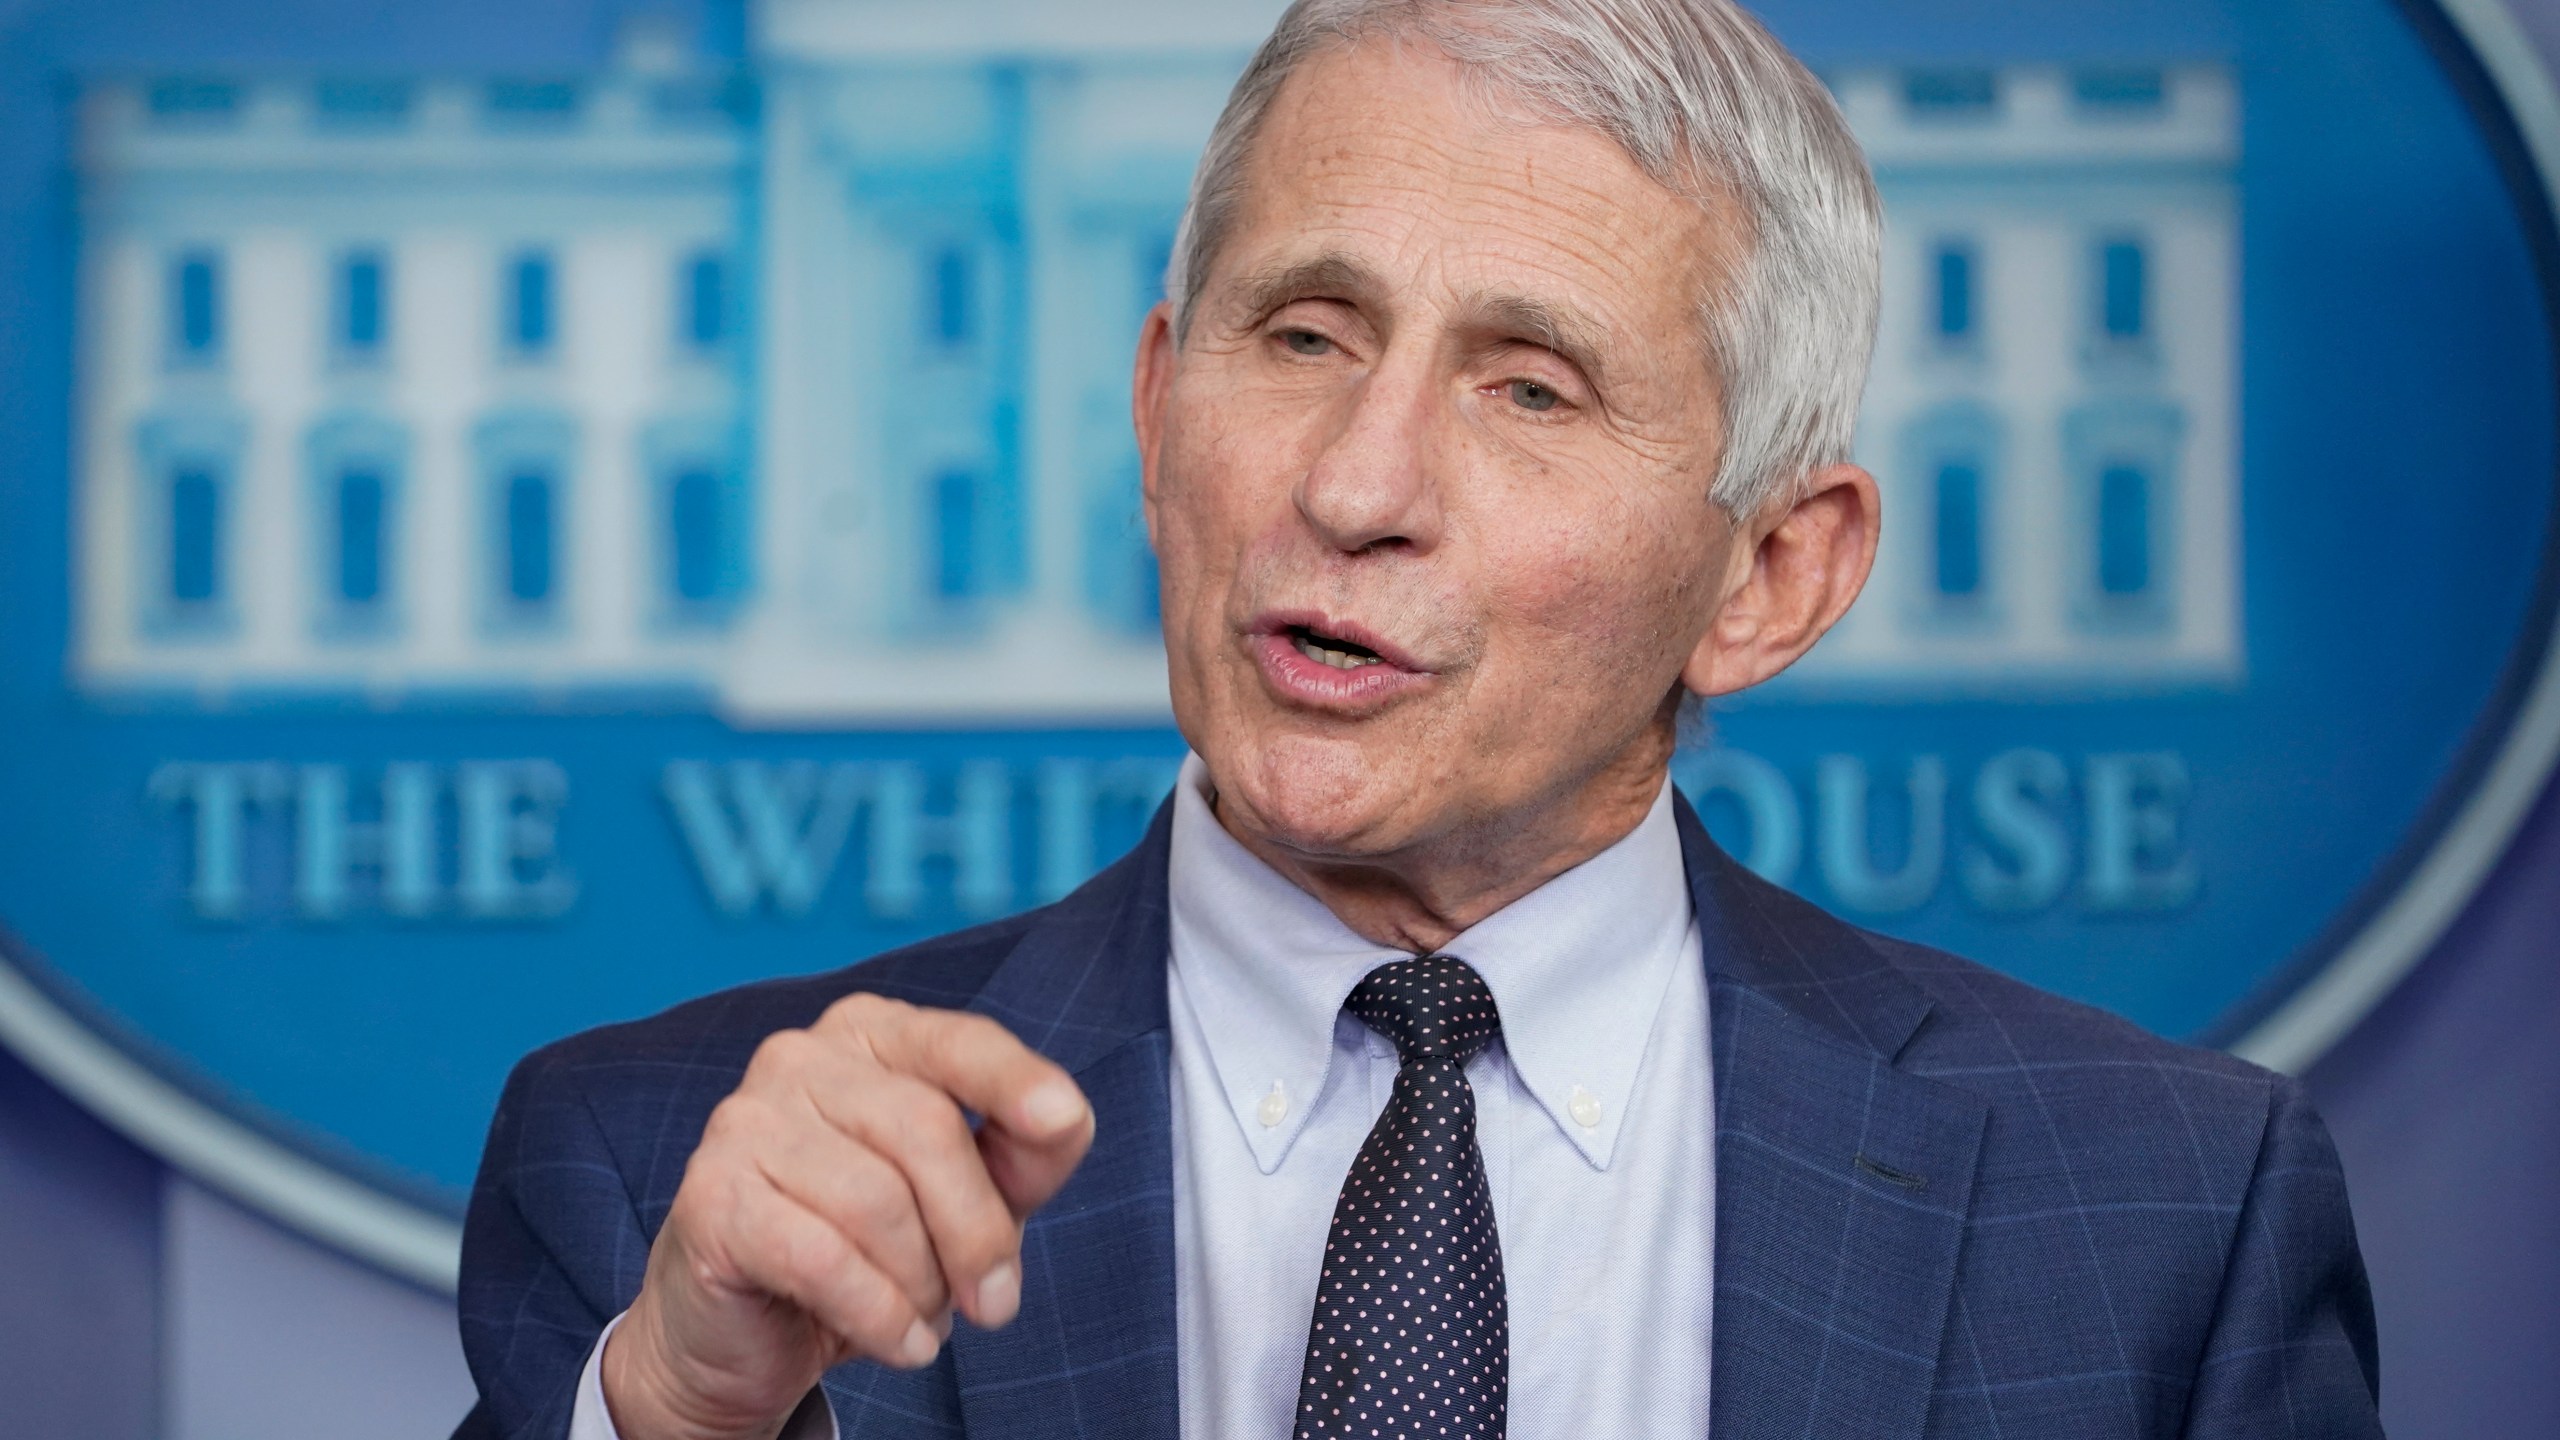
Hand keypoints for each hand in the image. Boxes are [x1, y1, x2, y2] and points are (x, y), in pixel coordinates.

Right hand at [601, 993, 1094, 1439]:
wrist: (745, 1330)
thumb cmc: (867, 1244)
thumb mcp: (966, 1196)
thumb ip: (1022, 1154)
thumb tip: (1063, 1118)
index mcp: (871, 1035)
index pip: (957, 1041)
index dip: (1014, 1080)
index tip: (1063, 1117)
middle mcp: (801, 1058)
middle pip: (927, 1128)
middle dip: (978, 1231)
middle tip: (995, 1303)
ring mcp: (744, 1121)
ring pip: (878, 1201)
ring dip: (922, 1284)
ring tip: (922, 1315)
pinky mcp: (711, 1198)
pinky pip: (823, 1259)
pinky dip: (879, 1315)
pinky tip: (898, 1342)